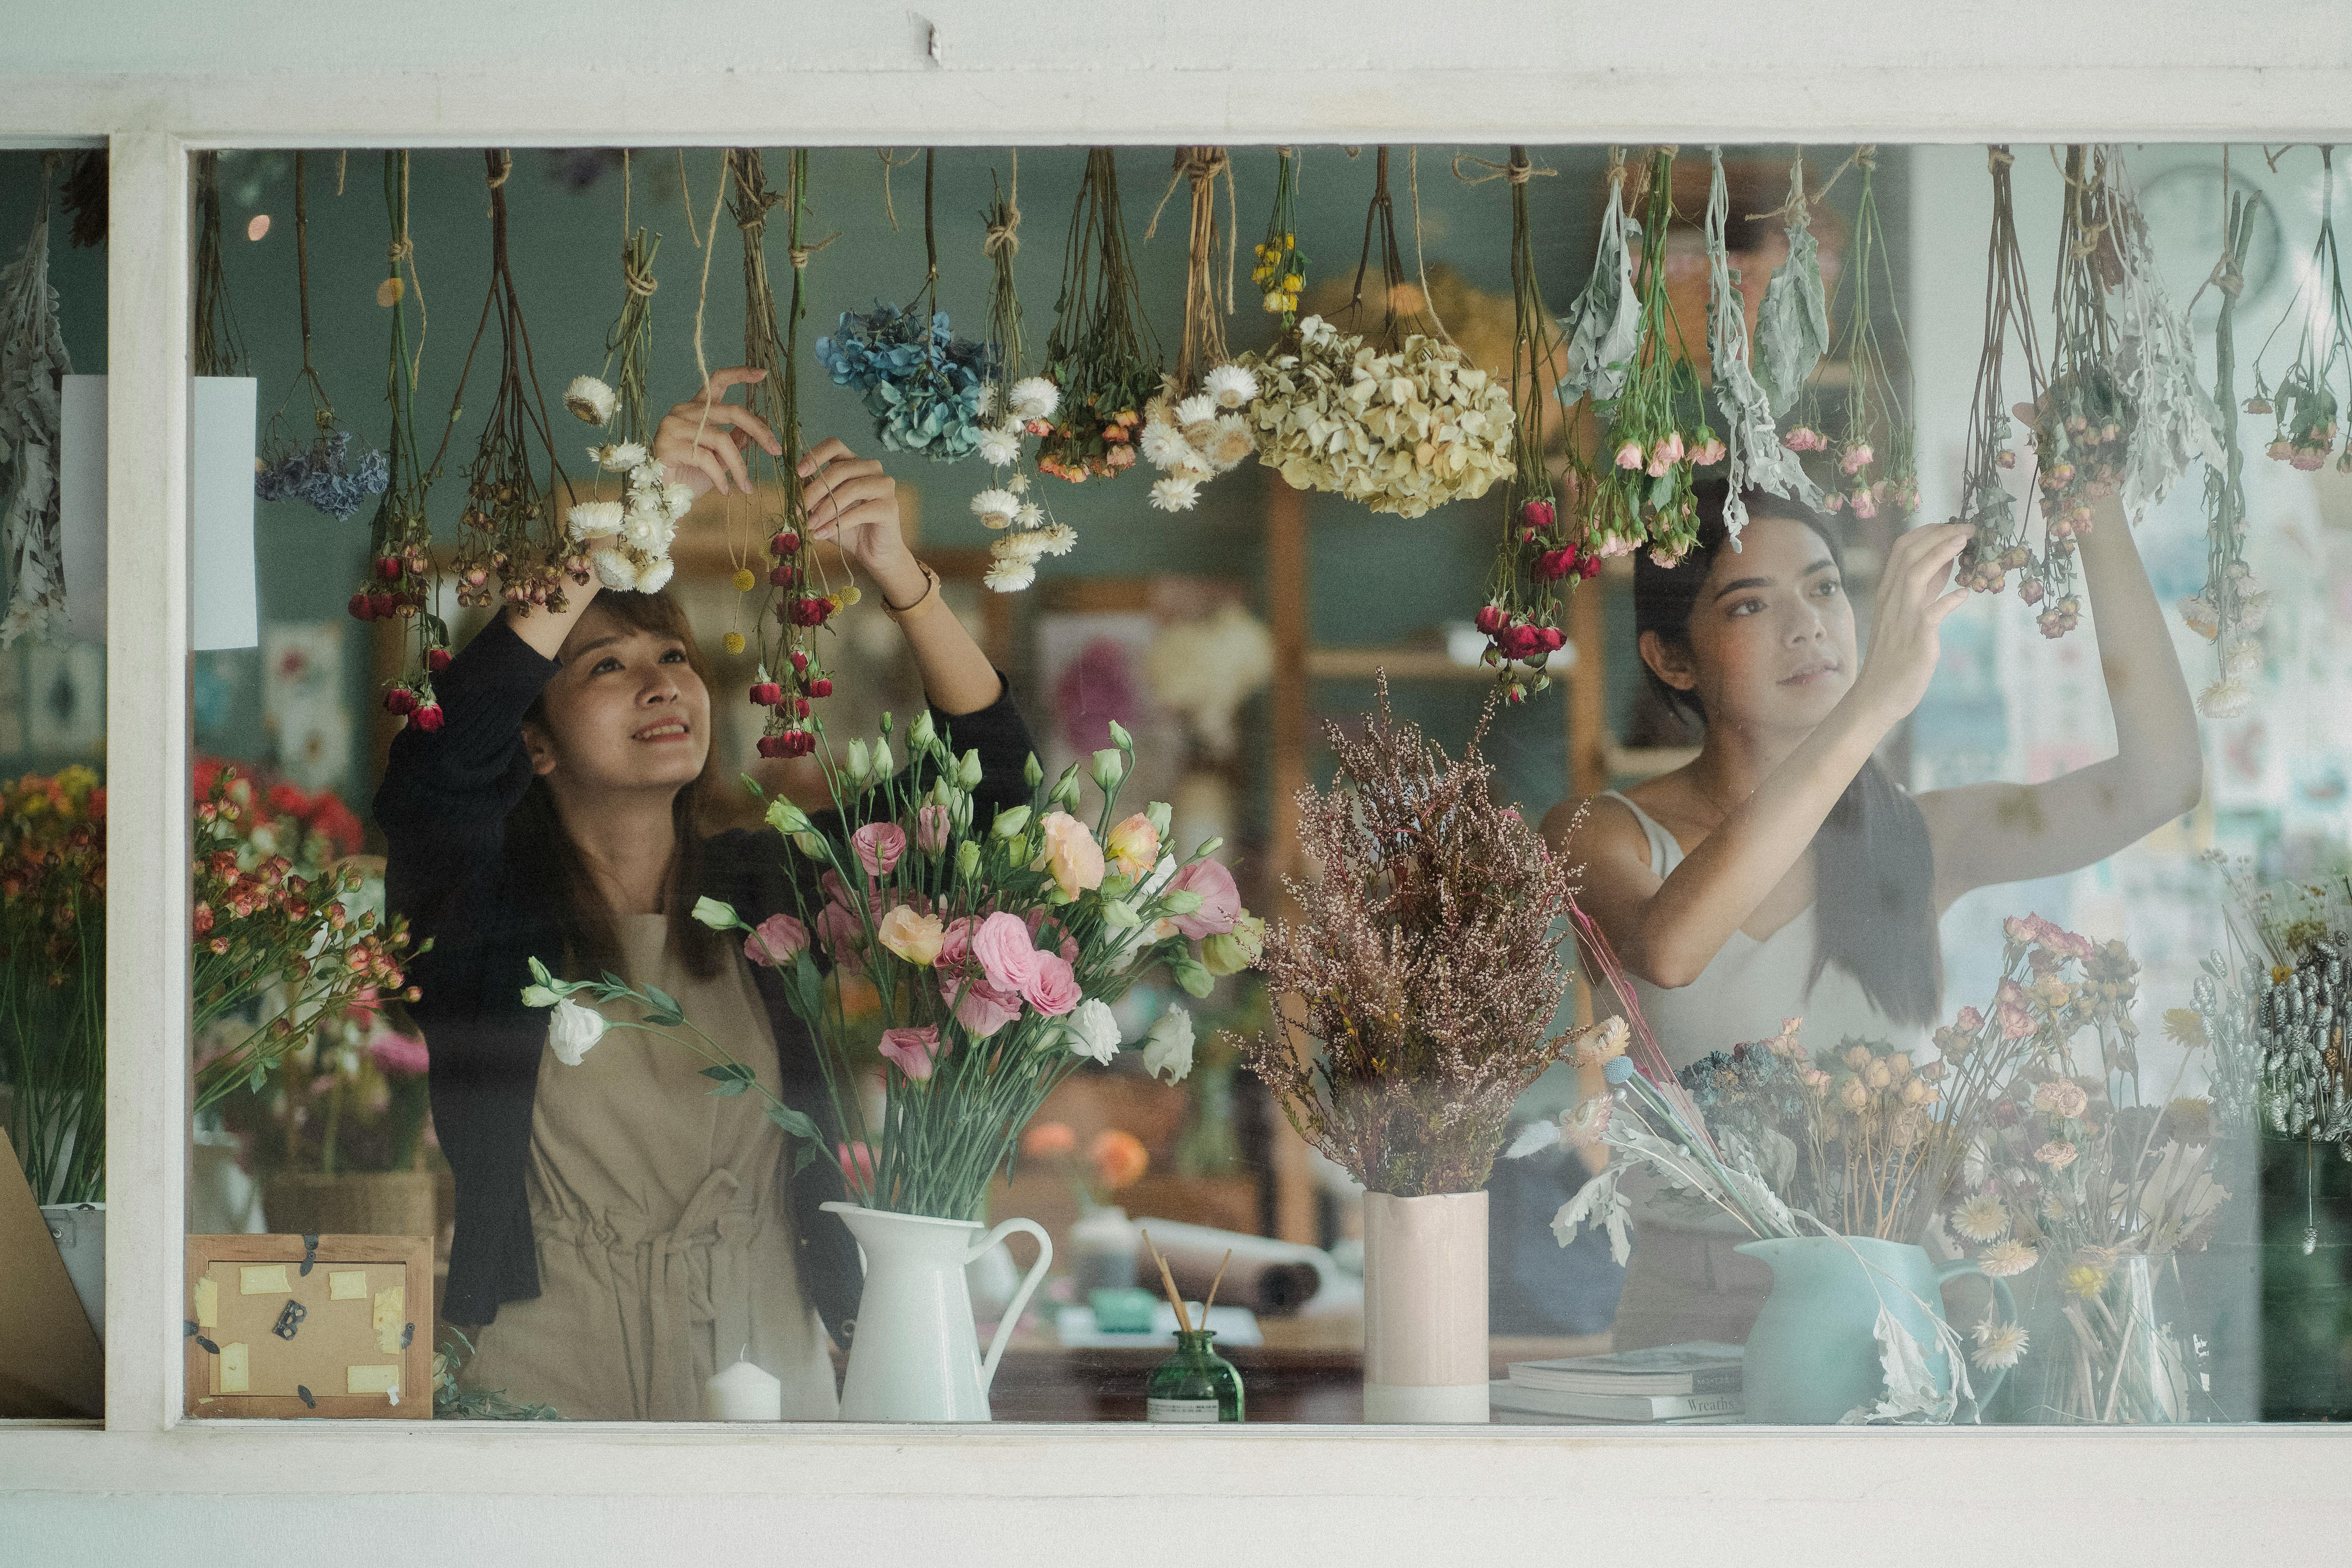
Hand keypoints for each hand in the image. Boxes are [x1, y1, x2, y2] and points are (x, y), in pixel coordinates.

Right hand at [653, 367, 781, 497]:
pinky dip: (721, 477)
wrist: (663, 498)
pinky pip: (706, 458)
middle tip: (776, 450)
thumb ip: (736, 438)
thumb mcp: (720, 457)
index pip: (717, 381)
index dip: (740, 374)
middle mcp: (683, 411)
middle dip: (758, 430)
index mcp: (696, 409)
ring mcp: (673, 426)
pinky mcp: (668, 445)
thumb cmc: (689, 477)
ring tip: (746, 486)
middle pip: (730, 410)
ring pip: (721, 439)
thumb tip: (763, 419)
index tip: (763, 374)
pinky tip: (725, 490)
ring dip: (739, 466)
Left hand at [799, 437, 921, 596]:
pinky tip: (822, 534)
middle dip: (814, 491)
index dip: (815, 455)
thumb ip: (811, 493)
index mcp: (853, 462)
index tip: (798, 472)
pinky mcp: (890, 506)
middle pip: (839, 469)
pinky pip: (860, 512)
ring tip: (810, 526)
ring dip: (825, 509)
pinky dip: (837, 524)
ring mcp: (884, 485)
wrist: (873, 552)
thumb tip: (792, 484)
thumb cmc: (846, 526)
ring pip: (851, 488)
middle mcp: (871, 468)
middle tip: (797, 510)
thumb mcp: (822, 507)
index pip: (834, 445)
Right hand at [1847, 521, 1972, 726]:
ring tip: (1966, 541)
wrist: (1879, 693)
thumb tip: (1947, 561)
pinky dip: (1951, 599)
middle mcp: (1891, 599)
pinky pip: (1934, 611)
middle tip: (1967, 527)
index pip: (1903, 548)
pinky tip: (1965, 594)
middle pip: (1910, 553)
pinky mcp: (1916, 636)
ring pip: (1916, 572)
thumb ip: (1925, 588)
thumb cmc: (1895, 654)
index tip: (1953, 526)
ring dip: (1942, 553)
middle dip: (1940, 534)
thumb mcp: (1906, 613)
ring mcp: (1902, 616)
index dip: (1929, 531)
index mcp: (1888, 591)